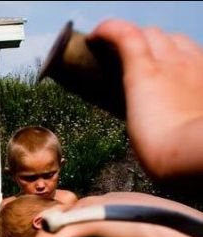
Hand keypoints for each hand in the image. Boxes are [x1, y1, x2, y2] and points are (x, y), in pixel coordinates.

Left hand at [89, 20, 202, 181]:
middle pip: (169, 40)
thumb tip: (168, 152)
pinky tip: (95, 36)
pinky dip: (109, 31)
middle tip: (124, 63)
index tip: (154, 70)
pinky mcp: (144, 69)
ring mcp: (169, 63)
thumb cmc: (190, 156)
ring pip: (150, 34)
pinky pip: (125, 35)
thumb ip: (181, 130)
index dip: (170, 57)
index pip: (188, 54)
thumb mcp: (191, 133)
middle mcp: (192, 65)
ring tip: (108, 52)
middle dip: (149, 46)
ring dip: (130, 38)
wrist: (190, 155)